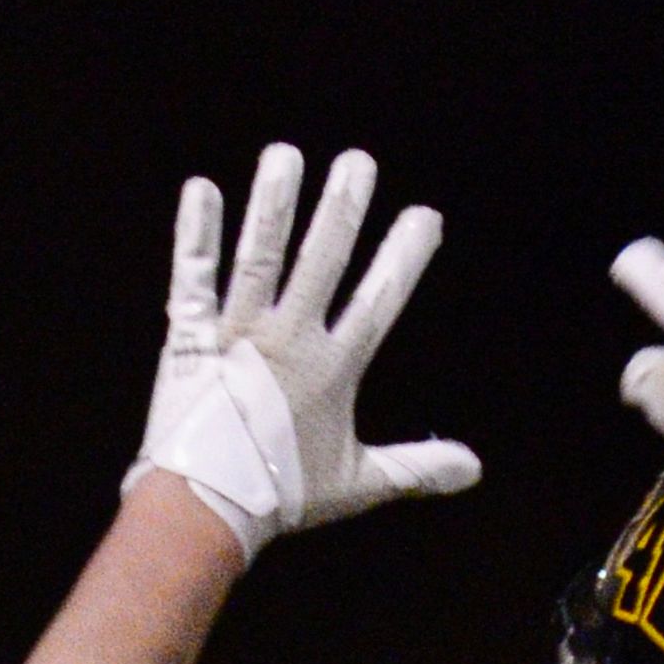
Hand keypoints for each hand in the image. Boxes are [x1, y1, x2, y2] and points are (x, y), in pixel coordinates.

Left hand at [127, 144, 480, 559]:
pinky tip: (201, 190)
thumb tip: (473, 469)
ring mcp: (238, 334)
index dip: (404, 256)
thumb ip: (416, 468)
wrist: (205, 509)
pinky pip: (192, 278)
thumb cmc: (280, 498)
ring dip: (273, 205)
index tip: (425, 215)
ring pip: (260, 258)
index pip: (379, 299)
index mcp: (332, 369)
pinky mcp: (190, 338)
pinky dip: (196, 235)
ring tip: (285, 155)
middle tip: (358, 162)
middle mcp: (288, 340)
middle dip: (342, 209)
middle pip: (322, 261)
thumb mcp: (357, 484)